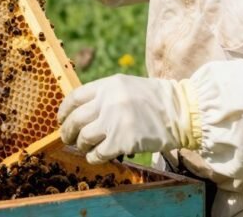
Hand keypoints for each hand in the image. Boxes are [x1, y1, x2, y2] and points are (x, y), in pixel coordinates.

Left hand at [57, 75, 197, 163]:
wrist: (181, 111)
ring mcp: (115, 121)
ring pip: (84, 138)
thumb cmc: (154, 100)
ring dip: (81, 145)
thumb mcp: (127, 87)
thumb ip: (104, 95)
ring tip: (84, 147)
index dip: (63, 111)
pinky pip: (97, 153)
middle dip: (67, 131)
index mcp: (108, 85)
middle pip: (75, 119)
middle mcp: (108, 101)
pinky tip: (96, 156)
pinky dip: (93, 157)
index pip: (74, 97)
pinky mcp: (123, 141)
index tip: (61, 119)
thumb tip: (80, 112)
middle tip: (67, 138)